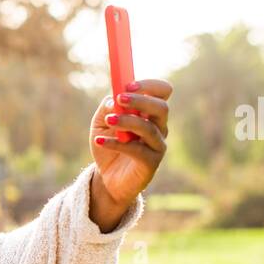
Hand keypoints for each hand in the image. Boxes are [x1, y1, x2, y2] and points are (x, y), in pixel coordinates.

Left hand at [89, 78, 171, 207]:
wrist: (107, 177)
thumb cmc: (108, 144)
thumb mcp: (100, 122)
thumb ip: (106, 107)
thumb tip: (114, 100)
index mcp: (150, 112)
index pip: (163, 91)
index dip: (149, 85)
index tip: (127, 85)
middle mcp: (159, 126)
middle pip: (161, 108)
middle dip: (140, 100)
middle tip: (120, 99)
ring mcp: (157, 145)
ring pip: (149, 128)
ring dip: (127, 121)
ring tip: (109, 120)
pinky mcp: (151, 163)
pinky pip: (136, 149)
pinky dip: (115, 143)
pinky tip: (100, 141)